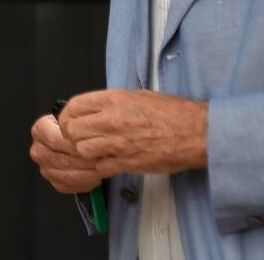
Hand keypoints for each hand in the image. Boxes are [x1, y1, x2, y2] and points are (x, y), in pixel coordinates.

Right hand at [29, 114, 102, 193]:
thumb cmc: (77, 124)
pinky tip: (95, 179)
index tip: (94, 145)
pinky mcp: (51, 179)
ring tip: (102, 169)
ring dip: (87, 174)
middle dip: (85, 161)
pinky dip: (82, 185)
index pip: (56, 140)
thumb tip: (93, 129)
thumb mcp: (76, 115)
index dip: (76, 144)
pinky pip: (67, 186)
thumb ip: (80, 122)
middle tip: (103, 159)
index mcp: (40, 130)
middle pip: (62, 159)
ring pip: (66, 175)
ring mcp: (44, 166)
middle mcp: (39, 149)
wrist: (73, 134)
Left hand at [58, 89, 207, 176]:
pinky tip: (107, 160)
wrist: (195, 133)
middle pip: (71, 129)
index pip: (74, 106)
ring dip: (85, 152)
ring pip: (81, 150)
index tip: (70, 120)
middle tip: (78, 138)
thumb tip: (95, 108)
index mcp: (114, 99)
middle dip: (72, 135)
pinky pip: (99, 167)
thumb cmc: (173, 114)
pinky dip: (99, 166)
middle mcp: (112, 120)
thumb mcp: (139, 95)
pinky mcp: (126, 163)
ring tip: (95, 150)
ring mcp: (118, 143)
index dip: (67, 115)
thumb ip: (113, 102)